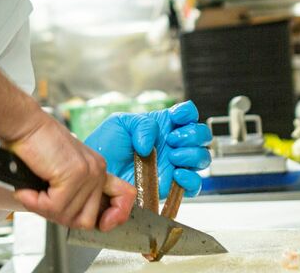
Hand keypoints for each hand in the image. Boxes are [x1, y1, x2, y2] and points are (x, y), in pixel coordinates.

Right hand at [7, 113, 135, 231]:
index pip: (124, 197)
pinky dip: (35, 203)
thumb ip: (72, 191)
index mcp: (97, 169)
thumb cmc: (35, 144)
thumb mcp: (60, 170)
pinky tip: (27, 190)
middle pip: (87, 219)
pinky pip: (54, 207)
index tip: (103, 224)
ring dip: (44, 209)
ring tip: (31, 192)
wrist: (24, 124)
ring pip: (69, 216)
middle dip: (61, 217)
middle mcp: (97, 170)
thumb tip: (71, 218)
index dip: (115, 216)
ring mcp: (88, 172)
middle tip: (42, 202)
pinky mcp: (73, 174)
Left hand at [84, 100, 212, 198]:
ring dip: (192, 154)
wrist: (97, 173)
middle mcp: (171, 144)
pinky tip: (176, 174)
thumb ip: (142, 124)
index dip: (187, 113)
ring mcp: (173, 165)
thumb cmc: (105, 146)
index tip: (176, 117)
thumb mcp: (121, 123)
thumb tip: (153, 143)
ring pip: (202, 158)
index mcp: (162, 126)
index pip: (187, 114)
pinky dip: (191, 179)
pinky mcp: (171, 186)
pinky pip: (194, 186)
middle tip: (172, 139)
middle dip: (192, 135)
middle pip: (201, 136)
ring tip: (172, 155)